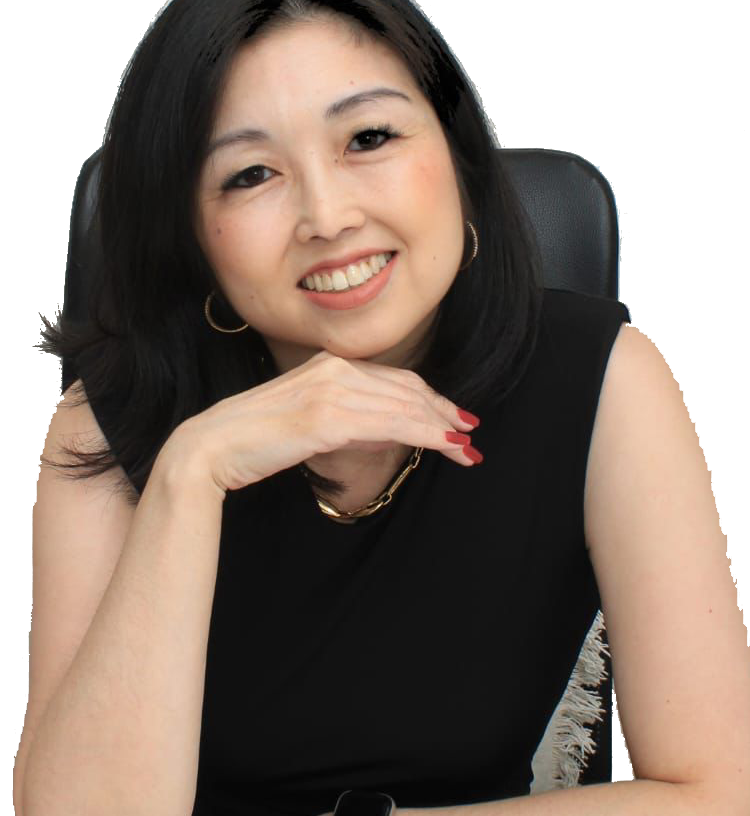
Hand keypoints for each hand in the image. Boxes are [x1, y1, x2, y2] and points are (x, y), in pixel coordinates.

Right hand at [171, 349, 479, 495]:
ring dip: (442, 428)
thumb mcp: (310, 423)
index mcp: (329, 366)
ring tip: (466, 449)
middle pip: (407, 389)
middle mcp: (334, 370)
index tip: (455, 419)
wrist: (212, 447)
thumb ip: (348, 420)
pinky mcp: (326, 417)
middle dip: (444, 414)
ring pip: (404, 406)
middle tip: (471, 437)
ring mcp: (330, 391)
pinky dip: (425, 434)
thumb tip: (385, 433)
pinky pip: (389, 424)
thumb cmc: (256, 440)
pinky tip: (445, 446)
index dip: (431, 399)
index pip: (395, 379)